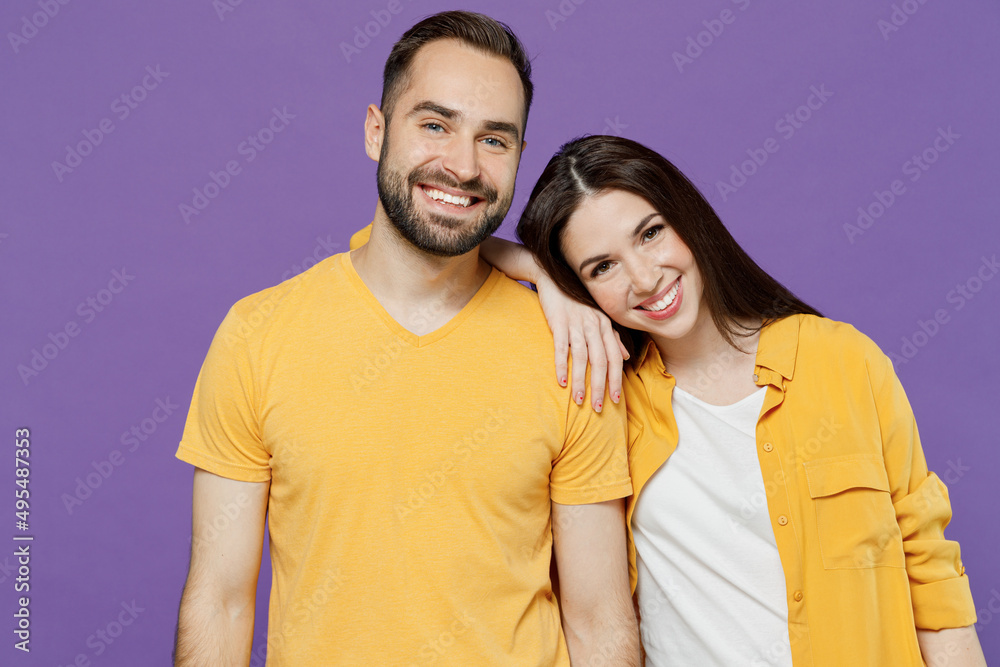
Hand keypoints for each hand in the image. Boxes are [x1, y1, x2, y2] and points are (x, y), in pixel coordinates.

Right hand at [535, 273, 628, 411]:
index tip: (615, 400)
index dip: (616, 380)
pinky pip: (562, 347)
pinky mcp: (559, 323)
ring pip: (582, 358)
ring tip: (580, 400)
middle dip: (600, 386)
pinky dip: (562, 366)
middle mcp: (594, 326)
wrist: (554, 281)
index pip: (615, 358)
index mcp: (605, 326)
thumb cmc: (576, 303)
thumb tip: (627, 356)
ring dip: (581, 381)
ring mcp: (576, 324)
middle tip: (597, 407)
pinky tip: (561, 381)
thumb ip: (613, 338)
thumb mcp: (598, 318)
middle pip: (600, 361)